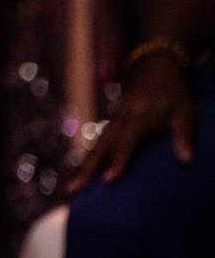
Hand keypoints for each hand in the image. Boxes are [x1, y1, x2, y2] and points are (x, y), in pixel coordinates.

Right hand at [70, 52, 194, 191]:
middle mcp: (120, 119)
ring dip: (83, 166)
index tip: (107, 181)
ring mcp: (113, 118)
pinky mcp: (112, 120)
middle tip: (72, 190)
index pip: (125, 143)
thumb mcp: (183, 112)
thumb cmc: (173, 92)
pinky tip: (84, 171)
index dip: (117, 162)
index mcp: (138, 117)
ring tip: (71, 187)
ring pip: (95, 145)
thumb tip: (187, 161)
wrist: (155, 67)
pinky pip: (98, 140)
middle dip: (86, 170)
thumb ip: (183, 136)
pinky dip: (90, 157)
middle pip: (100, 147)